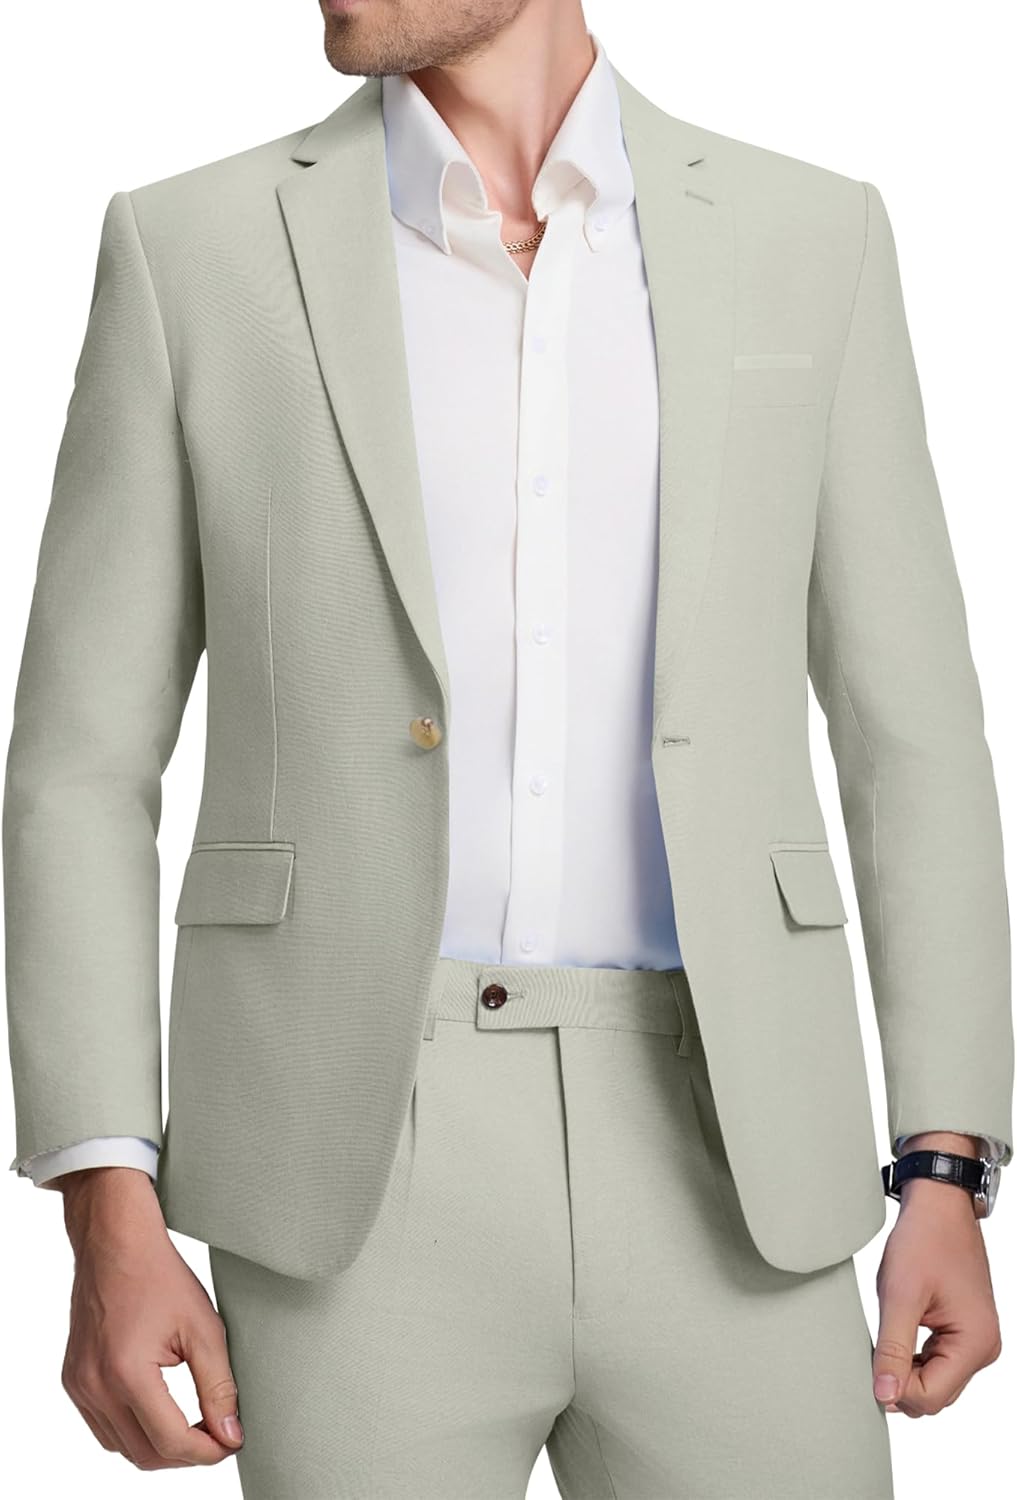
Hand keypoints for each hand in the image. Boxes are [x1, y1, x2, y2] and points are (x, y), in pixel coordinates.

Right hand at [58, 1166, 243, 1468]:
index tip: (231, 1442)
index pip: (170, 1441)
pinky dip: (133, 1431)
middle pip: (145, 1454)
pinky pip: (103, 1428)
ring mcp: (79, 1386)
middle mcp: (95, 1386)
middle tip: (217, 1436)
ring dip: (159, 1447)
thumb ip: (219, 1387)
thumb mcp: (204, 1328)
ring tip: (193, 1426)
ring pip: (121, 1447)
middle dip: (185, 1454)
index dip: (207, 1451)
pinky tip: (160, 1412)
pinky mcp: (74, 1381)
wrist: (116, 1242)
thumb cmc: (160, 1275)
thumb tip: (230, 1434)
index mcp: (127, 1373)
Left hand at [873, 1131, 1001, 1416]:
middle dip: (901, 1380)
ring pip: (935, 1381)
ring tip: (888, 1331)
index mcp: (974, 1343)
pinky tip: (898, 1332)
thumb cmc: (924, 1240)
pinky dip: (915, 1356)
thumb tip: (884, 1395)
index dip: (895, 1389)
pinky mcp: (964, 1331)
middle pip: (935, 1395)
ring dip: (906, 1367)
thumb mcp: (899, 1295)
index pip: (931, 1397)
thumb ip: (892, 1350)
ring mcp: (975, 1340)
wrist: (939, 1205)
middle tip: (876, 1344)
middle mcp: (982, 1348)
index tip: (871, 1364)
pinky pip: (938, 1361)